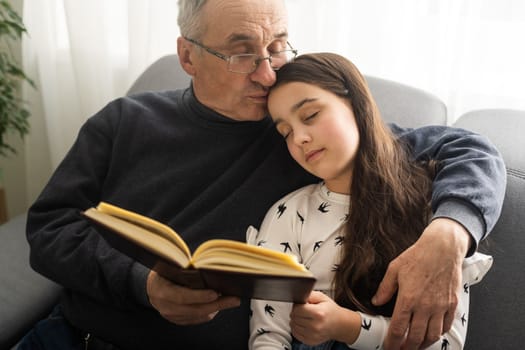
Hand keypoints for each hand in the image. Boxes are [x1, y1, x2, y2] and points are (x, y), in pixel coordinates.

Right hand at [146, 270, 240, 324]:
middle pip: (195, 309)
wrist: (151, 287)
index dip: (200, 296)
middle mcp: (166, 307)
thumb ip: (184, 269)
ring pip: (198, 315)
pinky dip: (209, 312)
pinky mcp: (178, 321)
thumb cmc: (163, 273)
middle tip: (234, 299)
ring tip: (231, 300)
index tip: (215, 293)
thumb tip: (206, 268)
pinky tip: (218, 305)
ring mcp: (172, 316)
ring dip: (216, 308)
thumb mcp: (170, 267)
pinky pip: (197, 319)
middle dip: (217, 304)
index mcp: (162, 291)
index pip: (183, 296)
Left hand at [290, 291, 359, 345]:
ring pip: (293, 326)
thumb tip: (299, 297)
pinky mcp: (310, 341)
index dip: (297, 306)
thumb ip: (310, 295)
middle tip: (304, 311)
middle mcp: (316, 326)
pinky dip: (297, 329)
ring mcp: (313, 335)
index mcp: (319, 313)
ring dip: (296, 321)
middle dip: (296, 313)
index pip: (297, 310)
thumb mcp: (322, 297)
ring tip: (304, 317)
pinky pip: (295, 334)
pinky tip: (304, 325)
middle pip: (294, 318)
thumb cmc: (330, 310)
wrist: (339, 324)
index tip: (302, 305)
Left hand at [372, 218, 470, 349]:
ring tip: (415, 346)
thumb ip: (384, 288)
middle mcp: (425, 306)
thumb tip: (376, 302)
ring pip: (431, 335)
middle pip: (415, 338)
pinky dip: (438, 334)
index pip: (398, 329)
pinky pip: (445, 326)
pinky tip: (431, 335)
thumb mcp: (394, 269)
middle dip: (407, 348)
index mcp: (408, 299)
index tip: (388, 348)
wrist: (443, 248)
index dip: (392, 343)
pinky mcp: (452, 305)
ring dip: (422, 345)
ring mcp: (440, 307)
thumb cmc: (418, 256)